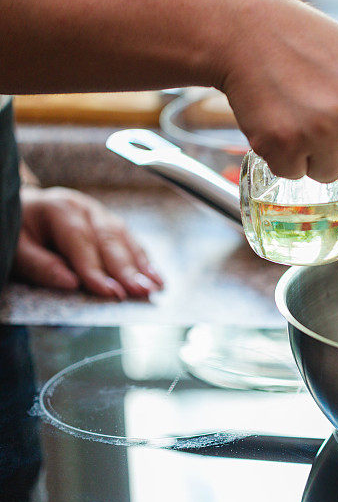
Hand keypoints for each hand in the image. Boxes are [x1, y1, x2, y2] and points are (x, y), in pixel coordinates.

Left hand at [12, 186, 162, 298]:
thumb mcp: (16, 248)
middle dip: (127, 270)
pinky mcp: (111, 224)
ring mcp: (101, 214)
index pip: (81, 243)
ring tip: (155, 287)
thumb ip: (40, 265)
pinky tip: (156, 277)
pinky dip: (144, 261)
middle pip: (110, 241)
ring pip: (125, 240)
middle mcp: (85, 208)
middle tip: (142, 292)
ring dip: (142, 266)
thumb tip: (71, 284)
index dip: (96, 270)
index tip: (110, 293)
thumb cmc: (20, 232)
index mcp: (59, 209)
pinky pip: (131, 242)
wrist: (25, 208)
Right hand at [218, 0, 337, 182]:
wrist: (248, 33)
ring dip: (312, 156)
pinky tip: (278, 122)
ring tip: (299, 116)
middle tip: (318, 112)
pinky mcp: (282, 145)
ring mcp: (319, 132)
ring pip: (328, 175)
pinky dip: (283, 156)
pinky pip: (293, 173)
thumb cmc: (309, 45)